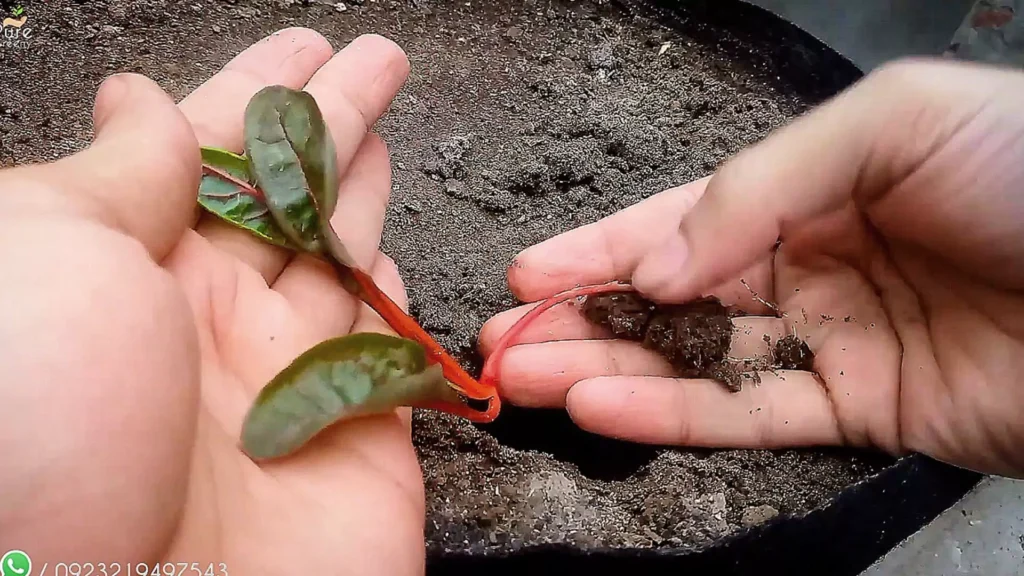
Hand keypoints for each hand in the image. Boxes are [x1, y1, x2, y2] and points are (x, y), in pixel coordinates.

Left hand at [0, 29, 424, 572]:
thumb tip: (145, 103)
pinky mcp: (356, 445)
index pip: (206, 151)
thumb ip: (117, 176)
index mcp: (123, 269)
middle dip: (331, 119)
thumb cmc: (41, 435)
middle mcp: (201, 324)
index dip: (259, 87)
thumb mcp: (44, 259)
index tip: (301, 44)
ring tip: (384, 127)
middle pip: (285, 195)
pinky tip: (387, 258)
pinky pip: (385, 353)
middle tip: (373, 62)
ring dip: (362, 190)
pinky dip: (390, 303)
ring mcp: (283, 385)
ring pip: (337, 260)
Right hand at [480, 58, 1023, 478]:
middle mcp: (812, 262)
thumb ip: (759, 188)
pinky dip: (673, 415)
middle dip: (581, 318)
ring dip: (606, 372)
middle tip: (501, 342)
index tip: (525, 273)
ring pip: (695, 362)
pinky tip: (605, 409)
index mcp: (814, 186)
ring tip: (526, 381)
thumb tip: (656, 262)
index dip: (599, 246)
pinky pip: (750, 415)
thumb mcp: (891, 125)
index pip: (682, 218)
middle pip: (672, 297)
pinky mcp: (861, 410)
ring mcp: (833, 339)